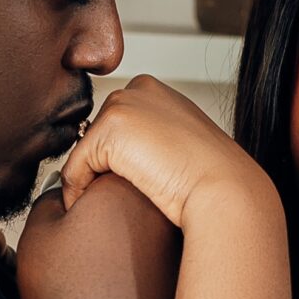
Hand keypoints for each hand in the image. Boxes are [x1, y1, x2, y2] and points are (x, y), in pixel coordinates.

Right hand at [16, 171, 179, 298]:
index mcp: (123, 186)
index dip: (70, 203)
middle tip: (77, 254)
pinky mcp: (180, 278)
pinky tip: (115, 294)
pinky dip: (133, 275)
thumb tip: (63, 196)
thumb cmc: (72, 291)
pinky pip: (150, 266)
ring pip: (135, 236)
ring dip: (117, 249)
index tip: (63, 228)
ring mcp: (176, 245)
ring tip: (95, 278)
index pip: (93, 175)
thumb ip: (49, 199)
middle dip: (98, 223)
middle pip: (119, 205)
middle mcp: (158, 210)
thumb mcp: (38, 231)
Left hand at [58, 75, 272, 230]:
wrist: (224, 188)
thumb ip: (151, 141)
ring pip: (85, 152)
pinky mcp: (109, 130)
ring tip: (109, 203)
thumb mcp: (178, 146)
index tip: (124, 184)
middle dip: (100, 165)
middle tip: (113, 195)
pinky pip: (74, 170)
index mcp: (155, 91)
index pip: (115, 124)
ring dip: (90, 180)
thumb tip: (130, 158)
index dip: (116, 157)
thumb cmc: (210, 177)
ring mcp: (123, 106)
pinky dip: (78, 193)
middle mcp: (137, 90)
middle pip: (96, 134)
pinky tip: (94, 208)